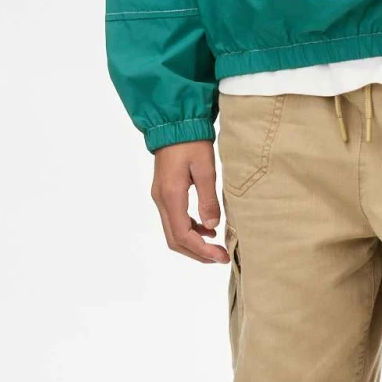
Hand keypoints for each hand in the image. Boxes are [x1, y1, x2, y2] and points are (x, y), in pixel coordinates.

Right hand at [151, 140, 229, 262]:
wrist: (174, 123)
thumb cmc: (191, 142)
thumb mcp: (205, 169)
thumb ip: (208, 199)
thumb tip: (212, 227)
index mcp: (171, 196)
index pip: (183, 234)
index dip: (202, 250)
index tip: (221, 256)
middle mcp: (161, 200)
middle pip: (175, 239)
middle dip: (197, 253)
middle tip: (220, 258)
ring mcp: (161, 197)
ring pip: (173, 232)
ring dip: (193, 243)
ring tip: (216, 247)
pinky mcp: (164, 193)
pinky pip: (174, 220)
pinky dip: (190, 230)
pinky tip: (207, 228)